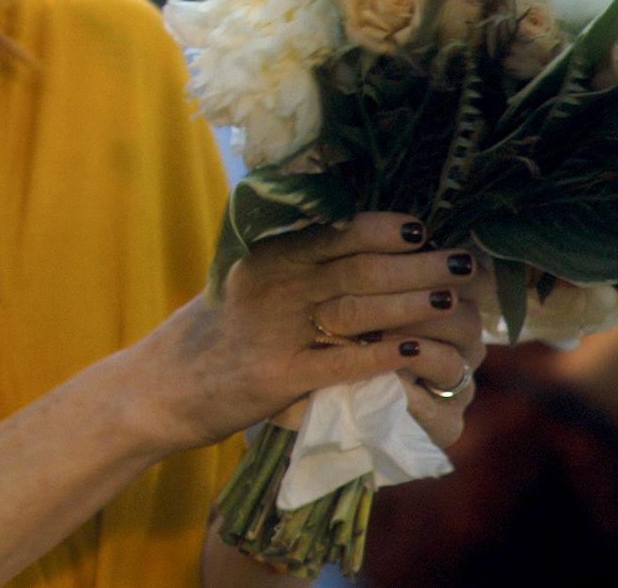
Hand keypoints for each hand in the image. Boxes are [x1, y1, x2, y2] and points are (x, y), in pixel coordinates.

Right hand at [127, 213, 483, 453]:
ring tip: (454, 301)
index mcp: (262, 258)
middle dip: (418, 264)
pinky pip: (344, 361)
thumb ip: (289, 265)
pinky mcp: (278, 377)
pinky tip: (418, 352)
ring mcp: (274, 331)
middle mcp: (270, 286)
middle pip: (359, 266)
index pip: (335, 232)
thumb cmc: (208, 337)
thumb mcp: (240, 286)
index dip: (386, 228)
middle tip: (461, 263)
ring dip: (414, 302)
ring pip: (359, 307)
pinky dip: (385, 354)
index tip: (424, 229)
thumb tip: (349, 242)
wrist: (156, 389)